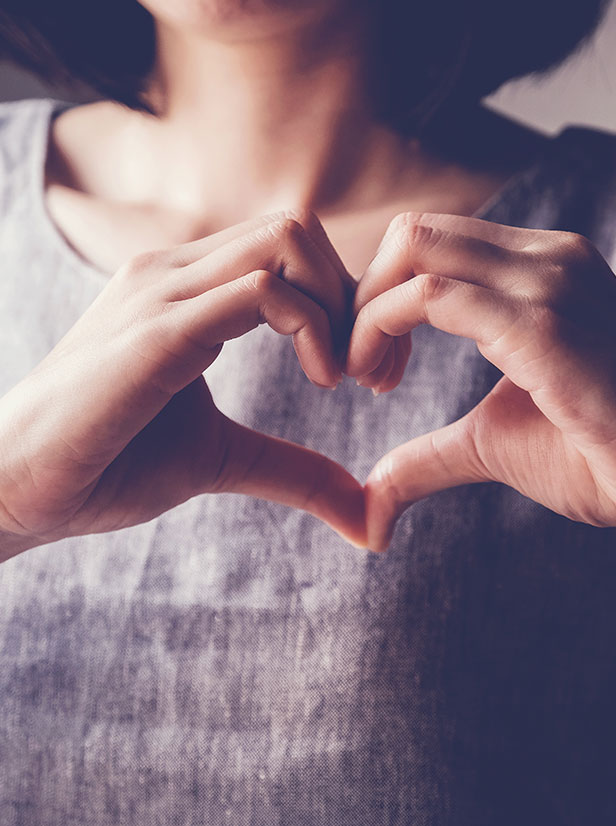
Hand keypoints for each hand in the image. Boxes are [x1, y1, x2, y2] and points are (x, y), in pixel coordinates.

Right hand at [0, 210, 365, 559]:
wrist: (18, 485)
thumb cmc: (110, 463)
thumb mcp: (223, 460)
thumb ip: (293, 471)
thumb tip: (364, 511)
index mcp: (186, 290)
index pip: (289, 249)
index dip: (343, 300)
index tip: (365, 369)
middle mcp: (174, 272)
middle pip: (298, 229)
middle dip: (353, 294)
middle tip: (368, 370)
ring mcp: (162, 292)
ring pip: (286, 240)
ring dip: (339, 305)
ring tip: (342, 375)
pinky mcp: (158, 330)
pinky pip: (261, 291)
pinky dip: (312, 327)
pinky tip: (320, 380)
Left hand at [347, 211, 615, 550]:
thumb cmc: (593, 455)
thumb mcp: (490, 445)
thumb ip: (427, 457)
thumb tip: (372, 503)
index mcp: (538, 273)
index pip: (430, 246)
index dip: (380, 298)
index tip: (371, 365)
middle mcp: (544, 261)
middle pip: (414, 234)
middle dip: (364, 294)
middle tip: (358, 366)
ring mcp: (548, 283)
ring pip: (415, 249)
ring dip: (367, 312)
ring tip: (369, 377)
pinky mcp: (541, 322)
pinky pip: (431, 295)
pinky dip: (380, 326)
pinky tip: (379, 377)